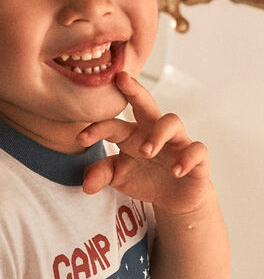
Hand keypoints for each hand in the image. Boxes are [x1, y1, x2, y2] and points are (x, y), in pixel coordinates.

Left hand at [78, 72, 211, 215]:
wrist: (175, 199)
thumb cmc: (145, 178)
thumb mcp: (119, 176)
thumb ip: (101, 174)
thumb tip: (87, 185)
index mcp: (132, 134)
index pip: (113, 125)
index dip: (97, 128)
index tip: (81, 138)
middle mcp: (154, 131)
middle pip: (146, 103)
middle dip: (135, 90)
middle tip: (122, 79)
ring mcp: (177, 142)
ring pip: (172, 121)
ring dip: (158, 133)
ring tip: (147, 152)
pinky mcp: (197, 157)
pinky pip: (197, 149)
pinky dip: (187, 158)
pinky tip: (176, 171)